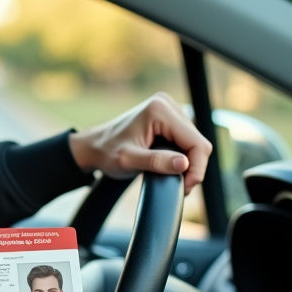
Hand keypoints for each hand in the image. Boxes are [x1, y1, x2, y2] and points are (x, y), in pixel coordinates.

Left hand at [68, 92, 212, 194]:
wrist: (93, 147)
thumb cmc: (106, 152)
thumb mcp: (128, 160)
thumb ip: (156, 162)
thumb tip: (184, 164)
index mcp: (160, 110)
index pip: (196, 143)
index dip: (196, 168)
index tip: (185, 186)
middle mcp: (167, 104)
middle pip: (198, 142)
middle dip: (192, 167)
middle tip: (180, 186)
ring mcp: (169, 109)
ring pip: (194, 142)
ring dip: (188, 162)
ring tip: (171, 176)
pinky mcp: (169, 117)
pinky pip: (187, 140)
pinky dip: (183, 155)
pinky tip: (170, 165)